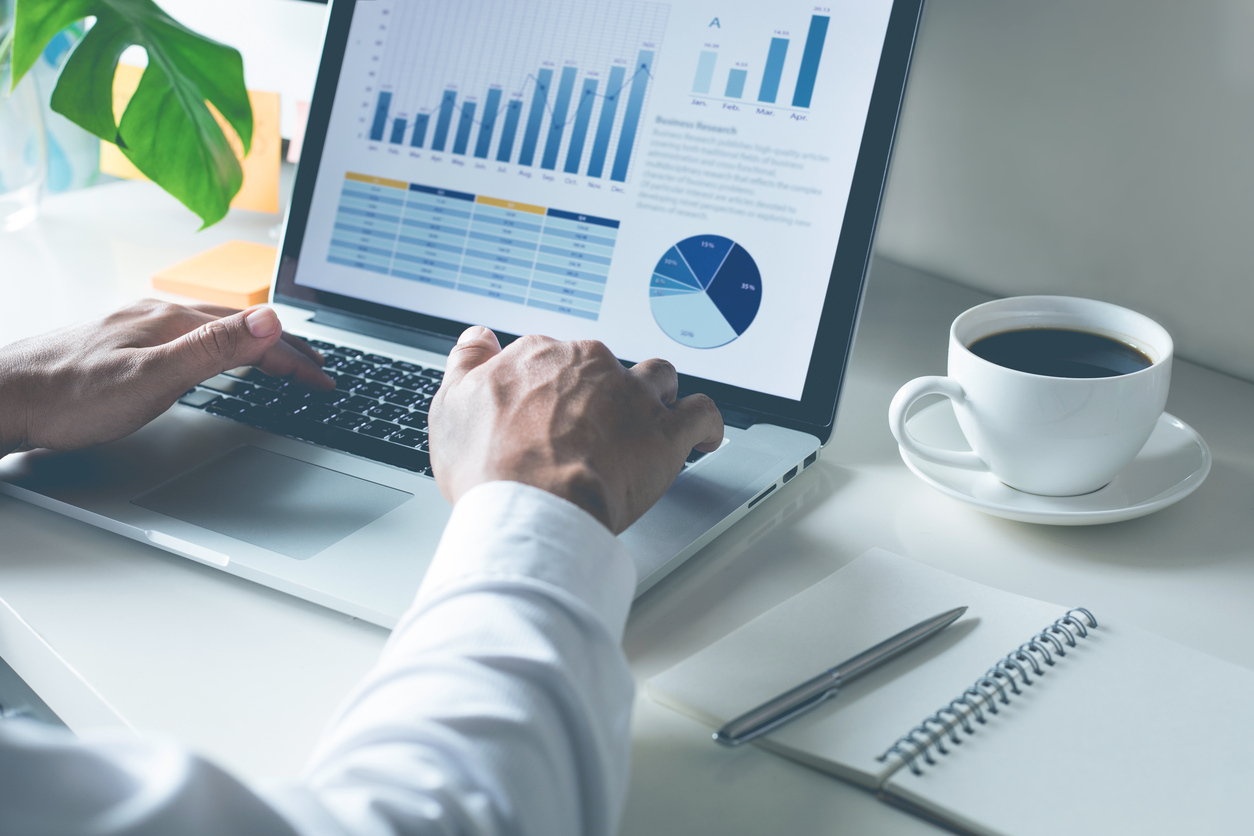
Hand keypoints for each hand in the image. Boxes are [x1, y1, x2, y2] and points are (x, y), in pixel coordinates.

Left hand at [0, 299, 332, 455]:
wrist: (4, 397)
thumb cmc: (69, 396)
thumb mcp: (152, 377)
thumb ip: (214, 348)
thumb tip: (268, 318)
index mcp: (173, 321)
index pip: (254, 335)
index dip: (294, 361)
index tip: (322, 381)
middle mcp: (158, 316)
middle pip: (240, 326)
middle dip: (286, 347)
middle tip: (318, 367)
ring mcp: (139, 328)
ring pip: (215, 328)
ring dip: (257, 342)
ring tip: (281, 354)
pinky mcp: (124, 342)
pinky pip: (190, 335)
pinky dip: (224, 344)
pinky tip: (214, 352)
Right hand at [428, 326, 723, 533]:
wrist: (533, 505)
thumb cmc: (492, 466)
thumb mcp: (451, 406)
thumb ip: (466, 364)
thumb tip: (477, 339)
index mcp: (541, 357)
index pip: (554, 357)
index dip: (554, 386)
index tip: (552, 407)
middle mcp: (590, 366)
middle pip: (607, 366)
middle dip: (603, 392)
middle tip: (591, 427)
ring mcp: (632, 397)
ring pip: (658, 377)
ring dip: (658, 394)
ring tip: (654, 416)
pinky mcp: (665, 434)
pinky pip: (702, 416)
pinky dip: (707, 425)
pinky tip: (705, 436)